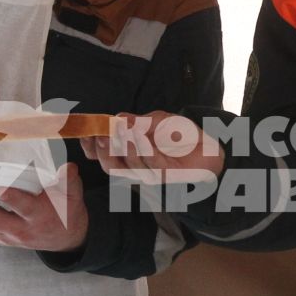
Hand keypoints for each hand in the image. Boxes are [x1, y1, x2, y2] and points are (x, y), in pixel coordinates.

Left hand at [0, 163, 88, 252]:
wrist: (67, 240)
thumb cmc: (68, 213)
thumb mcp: (74, 195)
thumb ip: (69, 181)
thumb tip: (68, 168)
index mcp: (38, 216)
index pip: (23, 205)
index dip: (11, 197)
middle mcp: (19, 229)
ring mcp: (7, 236)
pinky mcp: (0, 237)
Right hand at [81, 112, 224, 187]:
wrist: (209, 145)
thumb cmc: (180, 134)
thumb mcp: (157, 120)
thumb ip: (138, 121)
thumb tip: (117, 119)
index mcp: (129, 154)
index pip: (104, 156)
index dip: (92, 148)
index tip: (86, 134)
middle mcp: (137, 168)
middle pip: (112, 167)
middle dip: (104, 151)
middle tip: (101, 135)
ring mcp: (152, 174)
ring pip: (130, 168)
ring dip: (125, 148)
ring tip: (123, 130)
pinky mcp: (168, 176)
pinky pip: (152, 164)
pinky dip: (144, 150)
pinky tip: (140, 136)